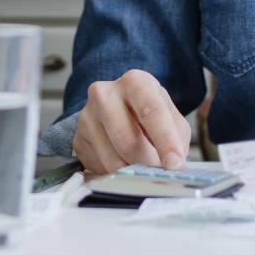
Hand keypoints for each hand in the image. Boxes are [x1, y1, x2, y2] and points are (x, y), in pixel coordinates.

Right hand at [72, 69, 190, 174]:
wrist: (117, 107)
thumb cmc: (147, 111)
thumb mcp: (171, 116)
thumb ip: (176, 136)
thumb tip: (173, 164)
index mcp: (134, 82)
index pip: (151, 111)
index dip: (165, 141)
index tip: (175, 163)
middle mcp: (106, 94)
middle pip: (128, 141)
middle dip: (147, 163)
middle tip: (157, 169)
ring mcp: (87, 116)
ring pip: (113, 159)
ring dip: (132, 170)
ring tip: (140, 163)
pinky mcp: (78, 139)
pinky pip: (100, 167)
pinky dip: (116, 172)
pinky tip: (122, 159)